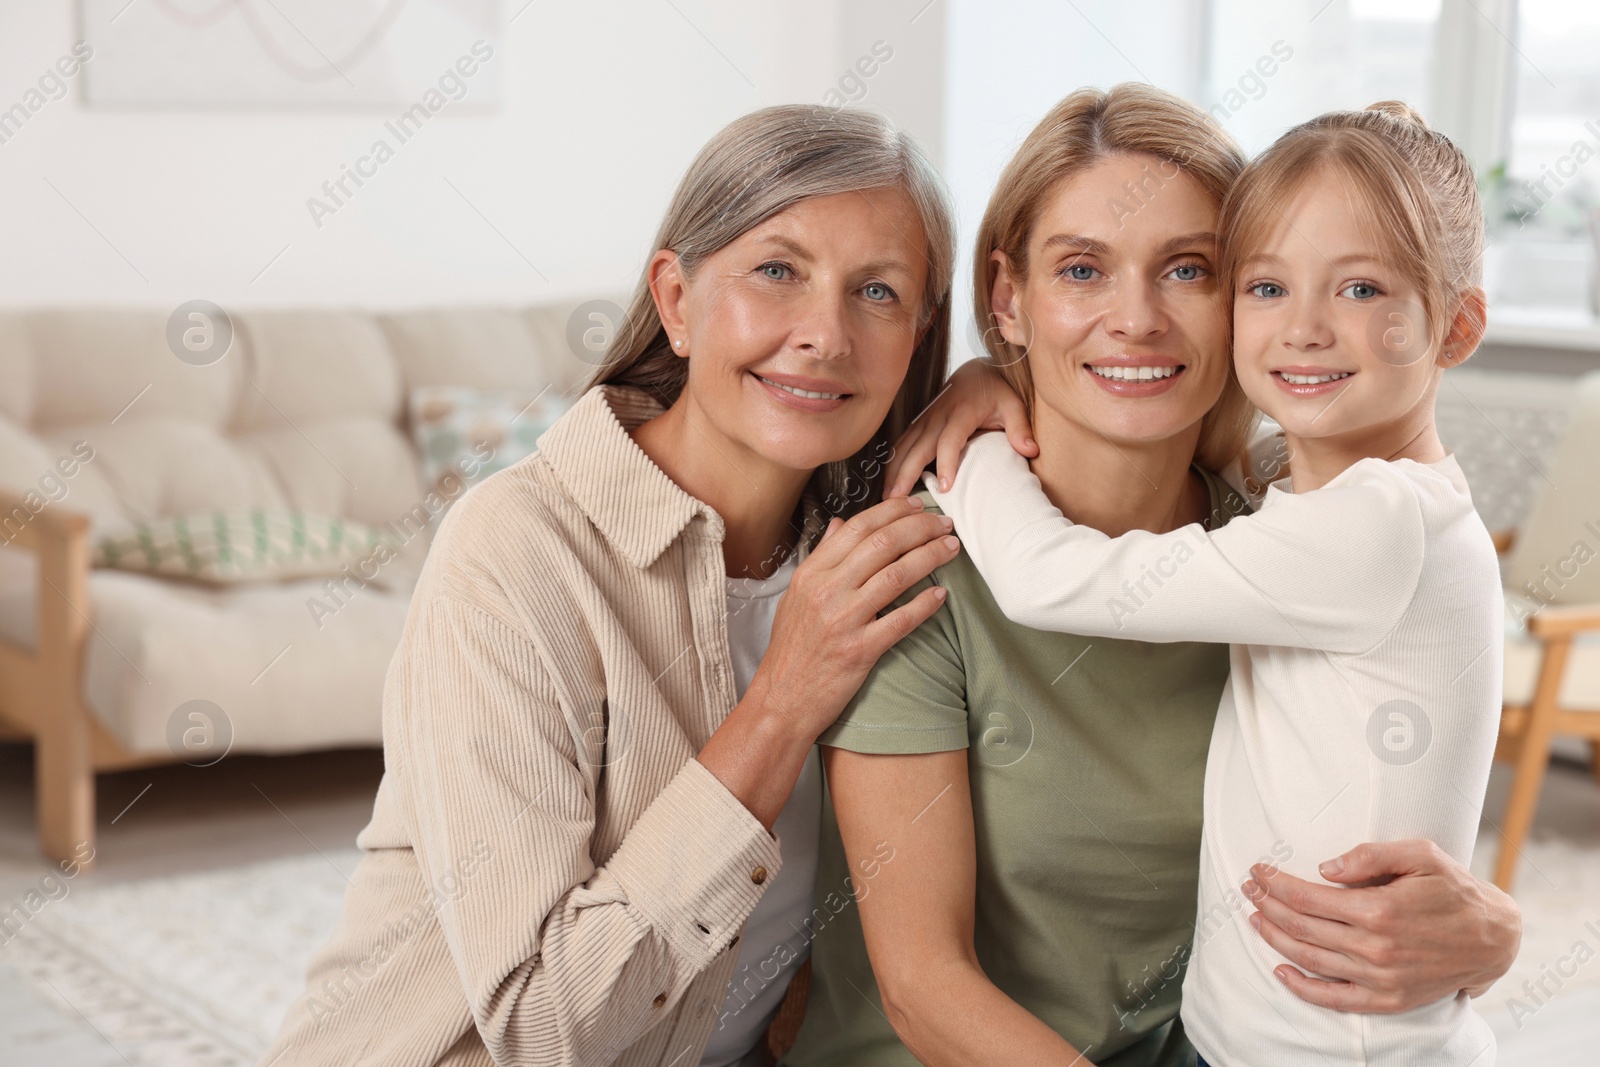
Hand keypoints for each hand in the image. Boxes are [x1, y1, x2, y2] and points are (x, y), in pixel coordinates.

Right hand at [700, 496, 960, 828]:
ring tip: (951, 548)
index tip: (916, 505)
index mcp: (811, 573)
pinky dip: (925, 605)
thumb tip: (842, 524)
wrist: (781, 700)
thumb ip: (822, 558)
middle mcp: (826, 591)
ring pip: (896, 575)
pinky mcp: (860, 651)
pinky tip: (942, 596)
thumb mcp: (796, 596)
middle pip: (883, 544)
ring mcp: (843, 620)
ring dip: (931, 557)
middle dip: (920, 527)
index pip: (858, 527)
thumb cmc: (792, 649)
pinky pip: (901, 621)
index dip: (893, 510)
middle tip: (944, 523)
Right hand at [882, 360, 1035, 498]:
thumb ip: (1020, 428)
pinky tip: (888, 480)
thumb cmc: (997, 391)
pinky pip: (903, 442)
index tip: (945, 487)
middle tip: (898, 499)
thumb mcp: (1014, 405)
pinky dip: (893, 461)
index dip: (947, 463)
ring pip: (905, 445)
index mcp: (962, 412)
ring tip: (887, 496)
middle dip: (906, 473)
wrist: (978, 370)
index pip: (950, 440)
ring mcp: (926, 418)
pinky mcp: (920, 421)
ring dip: (894, 470)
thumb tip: (1030, 451)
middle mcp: (939, 415)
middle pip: (919, 446)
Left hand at [1243, 839, 1521, 1012]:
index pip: (1308, 897)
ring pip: (1310, 959)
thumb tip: (1324, 868)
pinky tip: (1279, 970)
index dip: (1276, 883)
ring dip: (1275, 937)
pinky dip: (1301, 987)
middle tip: (1248, 888)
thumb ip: (1370, 856)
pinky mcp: (1388, 999)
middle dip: (1268, 905)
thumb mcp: (1421, 855)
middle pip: (1302, 926)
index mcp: (1379, 909)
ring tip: (1254, 918)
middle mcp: (1375, 947)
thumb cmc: (1455, 890)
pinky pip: (1334, 999)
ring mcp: (1381, 978)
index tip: (1257, 871)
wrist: (1494, 939)